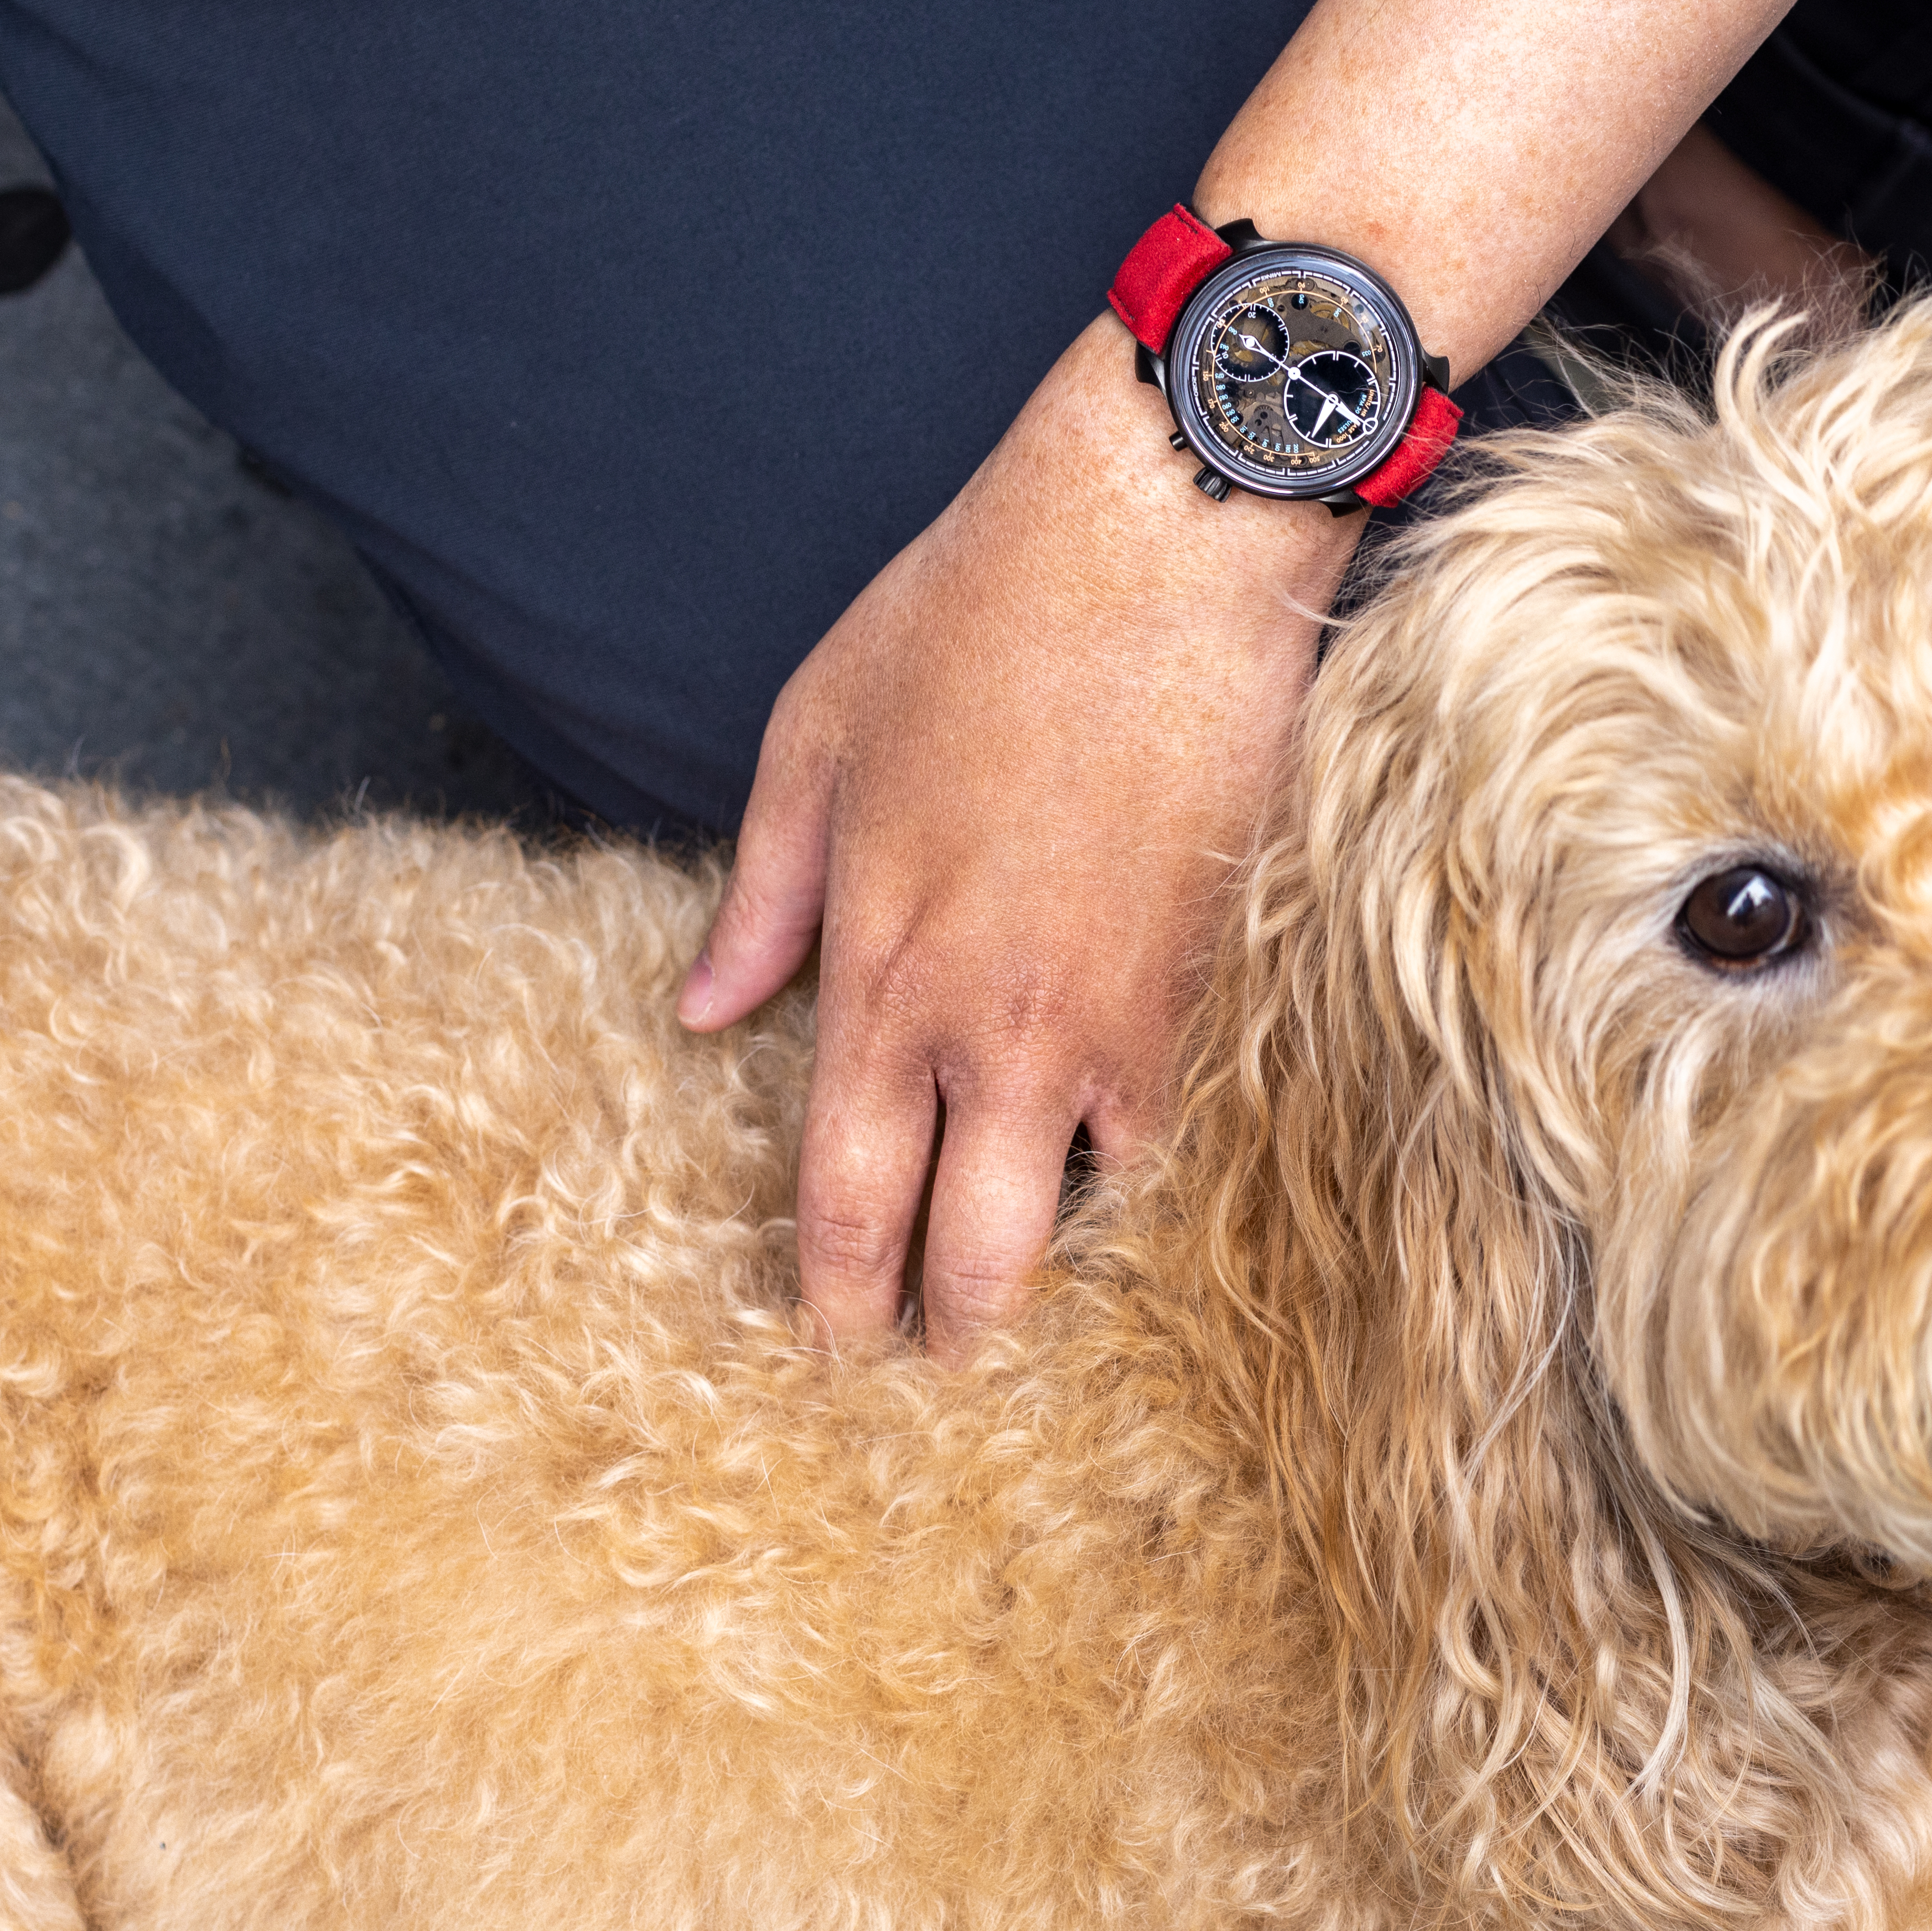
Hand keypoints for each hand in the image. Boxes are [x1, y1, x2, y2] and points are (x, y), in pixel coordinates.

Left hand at [676, 318, 1347, 1346]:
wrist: (1160, 543)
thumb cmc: (977, 615)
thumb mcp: (813, 738)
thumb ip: (760, 896)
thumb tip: (704, 1010)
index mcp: (887, 974)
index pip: (850, 1199)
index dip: (840, 1302)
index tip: (832, 1359)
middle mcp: (1006, 1029)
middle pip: (982, 1256)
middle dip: (957, 1340)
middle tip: (941, 1387)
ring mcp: (1131, 1018)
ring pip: (1107, 1212)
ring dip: (1075, 1265)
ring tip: (1054, 1308)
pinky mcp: (1227, 982)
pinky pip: (1197, 1128)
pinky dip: (1170, 1177)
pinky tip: (1156, 1197)